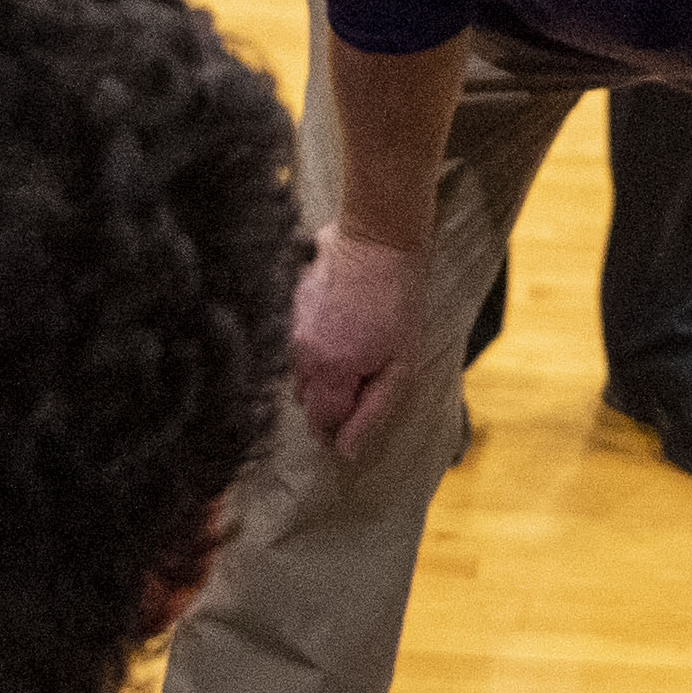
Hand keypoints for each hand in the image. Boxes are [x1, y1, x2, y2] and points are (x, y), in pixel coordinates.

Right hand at [289, 227, 427, 458]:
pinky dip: (317, 350)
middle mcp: (301, 354)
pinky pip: (298, 346)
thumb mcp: (401, 364)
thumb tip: (347, 452)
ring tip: (356, 354)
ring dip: (323, 377)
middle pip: (307, 402)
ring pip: (300, 375)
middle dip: (331, 404)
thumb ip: (373, 411)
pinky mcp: (290, 307)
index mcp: (329, 371)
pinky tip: (343, 330)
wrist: (379, 240)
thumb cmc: (400, 302)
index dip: (342, 429)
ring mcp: (291, 329)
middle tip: (364, 385)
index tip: (360, 421)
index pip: (322, 423)